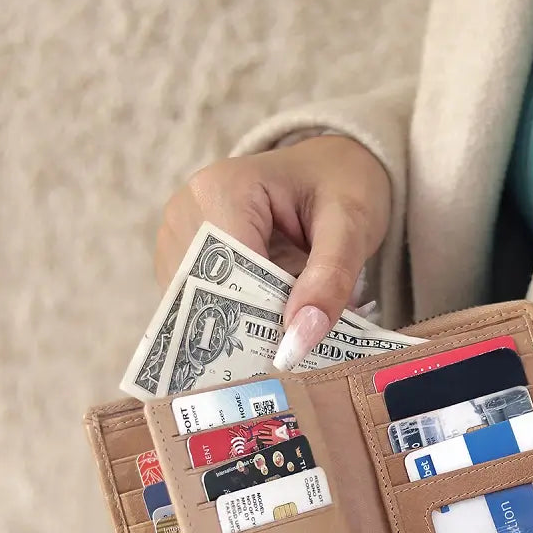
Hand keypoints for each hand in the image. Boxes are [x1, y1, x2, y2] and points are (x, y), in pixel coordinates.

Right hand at [155, 135, 390, 369]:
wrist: (333, 168)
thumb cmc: (343, 186)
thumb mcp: (352, 226)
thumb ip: (330, 280)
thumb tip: (297, 344)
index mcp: (221, 191)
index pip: (228, 274)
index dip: (256, 322)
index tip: (291, 359)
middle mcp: (186, 214)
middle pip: (206, 297)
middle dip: (250, 335)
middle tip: (292, 364)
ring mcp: (180, 241)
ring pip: (201, 311)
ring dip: (243, 336)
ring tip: (286, 350)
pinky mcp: (186, 265)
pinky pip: (205, 310)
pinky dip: (239, 329)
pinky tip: (272, 337)